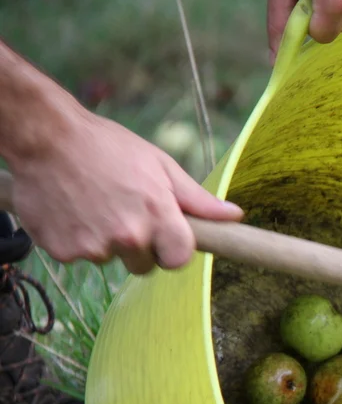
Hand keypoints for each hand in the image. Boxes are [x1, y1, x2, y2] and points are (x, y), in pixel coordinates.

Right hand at [10, 110, 243, 274]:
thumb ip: (197, 199)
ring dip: (105, 240)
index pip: (179, 260)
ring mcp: (93, 246)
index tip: (165, 237)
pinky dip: (76, 237)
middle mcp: (127, 236)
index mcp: (157, 215)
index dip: (173, 250)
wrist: (45, 137)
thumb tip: (234, 216)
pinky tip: (72, 209)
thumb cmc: (108, 147)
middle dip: (139, 246)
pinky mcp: (62, 251)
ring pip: (110, 259)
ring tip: (94, 204)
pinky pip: (78, 256)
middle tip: (123, 211)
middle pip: (144, 266)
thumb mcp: (160, 165)